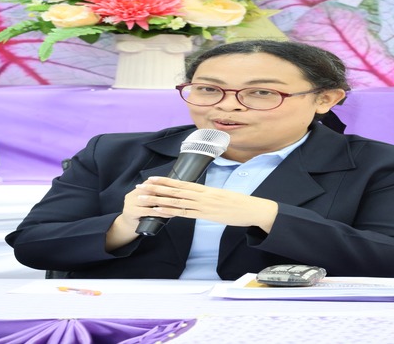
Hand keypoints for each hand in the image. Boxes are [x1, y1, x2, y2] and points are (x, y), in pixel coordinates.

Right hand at [105, 180, 176, 250]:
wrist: (126, 226)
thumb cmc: (140, 214)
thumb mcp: (144, 202)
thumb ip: (153, 195)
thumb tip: (171, 191)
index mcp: (137, 190)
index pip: (150, 183)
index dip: (162, 184)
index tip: (175, 187)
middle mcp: (132, 194)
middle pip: (151, 190)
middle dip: (166, 193)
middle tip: (179, 195)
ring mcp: (130, 203)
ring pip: (150, 200)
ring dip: (165, 203)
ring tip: (177, 205)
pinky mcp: (131, 212)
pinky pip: (149, 211)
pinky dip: (161, 212)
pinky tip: (170, 214)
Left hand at [135, 176, 277, 232]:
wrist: (253, 209)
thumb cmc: (239, 204)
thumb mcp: (222, 196)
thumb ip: (208, 196)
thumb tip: (198, 196)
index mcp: (206, 189)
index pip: (181, 183)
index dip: (165, 181)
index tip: (151, 179)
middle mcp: (202, 195)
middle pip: (175, 190)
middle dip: (156, 189)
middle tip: (140, 187)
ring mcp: (203, 205)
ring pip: (176, 201)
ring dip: (158, 200)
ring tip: (143, 199)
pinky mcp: (206, 216)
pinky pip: (185, 214)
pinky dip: (170, 212)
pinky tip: (160, 211)